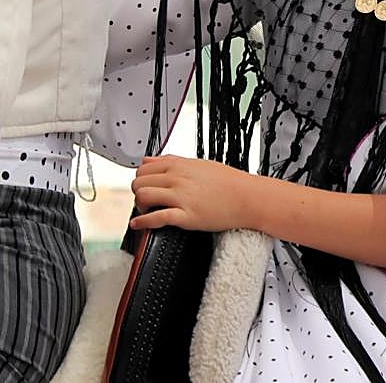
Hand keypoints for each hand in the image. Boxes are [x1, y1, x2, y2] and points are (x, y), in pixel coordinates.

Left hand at [130, 155, 251, 231]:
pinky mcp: (186, 215)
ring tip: (147, 211)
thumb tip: (149, 160)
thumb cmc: (227, 181)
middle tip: (146, 200)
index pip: (143, 168)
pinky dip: (143, 222)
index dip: (141, 179)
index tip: (146, 187)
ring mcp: (181, 196)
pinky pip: (156, 218)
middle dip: (138, 193)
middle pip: (139, 182)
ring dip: (139, 206)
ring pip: (143, 196)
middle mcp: (177, 178)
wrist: (246, 197)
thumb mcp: (198, 163)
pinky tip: (139, 224)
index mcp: (179, 165)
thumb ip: (171, 161)